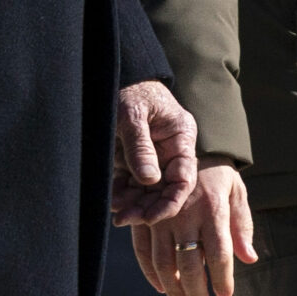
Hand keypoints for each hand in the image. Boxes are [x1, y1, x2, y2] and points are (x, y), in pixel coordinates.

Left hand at [112, 79, 200, 225]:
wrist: (113, 76)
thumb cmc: (129, 91)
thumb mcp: (133, 116)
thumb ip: (140, 147)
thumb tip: (149, 180)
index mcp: (180, 137)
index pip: (184, 178)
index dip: (170, 201)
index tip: (151, 216)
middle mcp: (170, 151)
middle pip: (166, 190)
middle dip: (147, 208)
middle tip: (124, 218)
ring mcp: (152, 157)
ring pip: (148, 191)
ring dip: (133, 205)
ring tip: (116, 212)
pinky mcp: (134, 160)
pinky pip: (131, 185)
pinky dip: (122, 195)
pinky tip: (112, 201)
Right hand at [130, 159, 255, 295]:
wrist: (184, 145)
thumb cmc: (217, 173)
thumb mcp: (236, 192)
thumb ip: (243, 225)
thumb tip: (249, 259)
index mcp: (212, 208)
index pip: (219, 253)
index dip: (222, 278)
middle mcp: (185, 215)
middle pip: (190, 264)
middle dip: (197, 292)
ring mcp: (161, 217)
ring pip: (164, 263)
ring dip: (174, 289)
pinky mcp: (144, 217)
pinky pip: (143, 251)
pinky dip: (151, 273)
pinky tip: (162, 288)